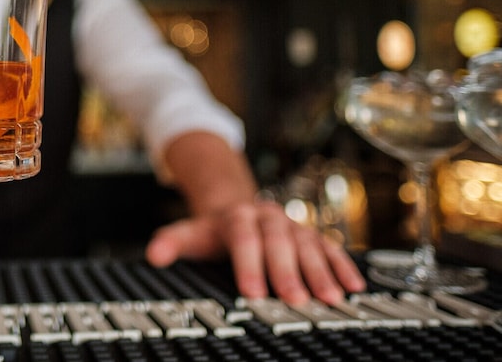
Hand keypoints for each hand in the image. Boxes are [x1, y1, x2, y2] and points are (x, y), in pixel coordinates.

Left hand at [144, 201, 366, 304]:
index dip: (249, 265)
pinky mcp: (311, 234)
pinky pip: (331, 247)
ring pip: (308, 245)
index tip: (253, 292)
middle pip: (279, 242)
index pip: (243, 239)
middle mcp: (268, 217)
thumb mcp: (190, 233)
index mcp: (237, 217)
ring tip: (330, 298)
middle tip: (295, 300)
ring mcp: (292, 225)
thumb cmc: (214, 230)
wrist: (236, 207)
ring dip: (321, 272)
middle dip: (288, 272)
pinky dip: (342, 266)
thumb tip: (154, 255)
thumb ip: (173, 242)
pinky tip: (353, 287)